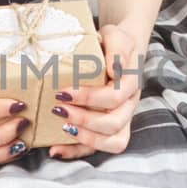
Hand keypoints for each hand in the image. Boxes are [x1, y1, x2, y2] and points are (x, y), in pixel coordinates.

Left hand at [48, 22, 144, 159]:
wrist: (118, 48)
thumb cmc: (113, 42)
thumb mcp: (116, 36)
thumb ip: (117, 49)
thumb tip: (114, 70)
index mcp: (130, 84)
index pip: (115, 98)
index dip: (90, 98)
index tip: (63, 92)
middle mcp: (128, 105)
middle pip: (114, 124)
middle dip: (85, 120)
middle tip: (59, 110)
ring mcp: (120, 119)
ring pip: (113, 142)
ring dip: (86, 139)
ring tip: (62, 129)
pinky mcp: (106, 128)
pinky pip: (97, 148)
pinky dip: (76, 151)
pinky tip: (56, 149)